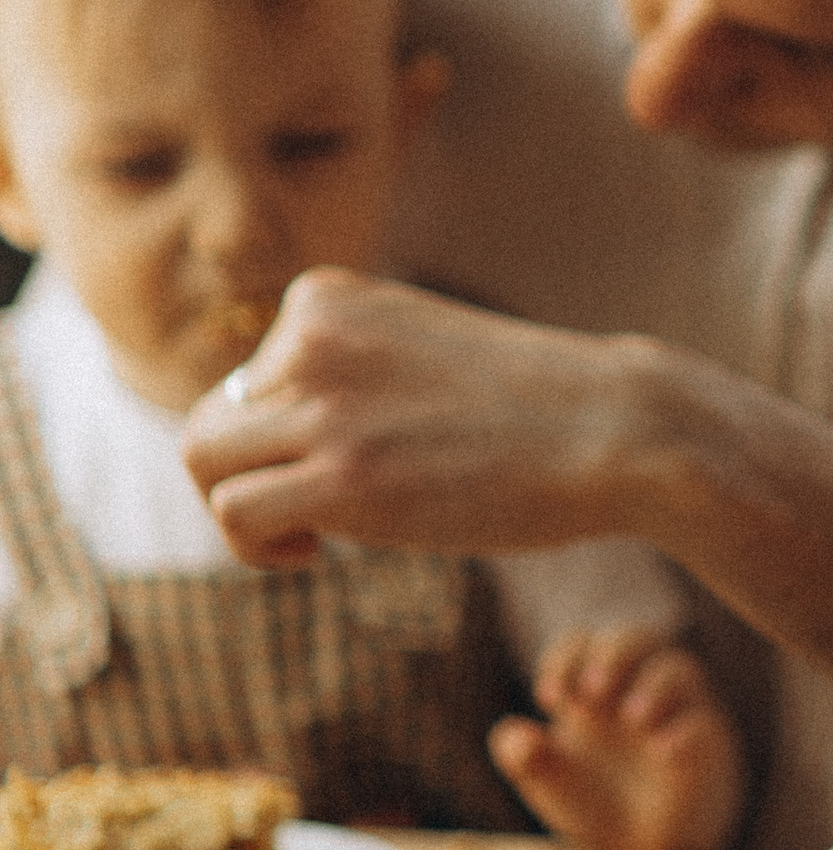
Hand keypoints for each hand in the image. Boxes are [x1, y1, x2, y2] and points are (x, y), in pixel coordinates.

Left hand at [179, 270, 657, 565]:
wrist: (613, 429)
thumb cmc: (526, 405)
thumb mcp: (413, 350)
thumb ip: (339, 371)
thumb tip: (255, 436)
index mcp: (327, 297)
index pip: (246, 379)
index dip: (282, 437)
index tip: (348, 461)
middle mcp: (312, 338)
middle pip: (210, 422)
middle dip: (252, 476)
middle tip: (317, 510)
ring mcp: (326, 405)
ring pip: (202, 460)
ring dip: (244, 512)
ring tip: (312, 532)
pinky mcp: (342, 475)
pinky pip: (234, 512)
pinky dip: (257, 545)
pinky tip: (317, 551)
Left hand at [489, 633, 746, 849]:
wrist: (643, 847)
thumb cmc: (593, 800)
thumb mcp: (549, 784)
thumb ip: (523, 758)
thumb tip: (515, 733)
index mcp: (595, 689)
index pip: (585, 644)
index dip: (567, 657)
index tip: (550, 697)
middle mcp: (638, 688)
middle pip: (638, 639)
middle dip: (614, 654)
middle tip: (592, 691)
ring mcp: (676, 713)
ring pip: (678, 670)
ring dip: (653, 686)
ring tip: (631, 717)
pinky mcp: (704, 745)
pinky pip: (702, 723)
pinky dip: (684, 731)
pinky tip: (662, 751)